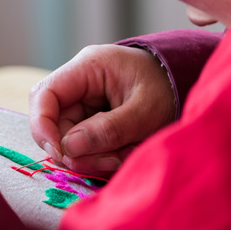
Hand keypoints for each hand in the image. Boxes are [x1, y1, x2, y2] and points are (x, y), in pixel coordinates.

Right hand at [29, 44, 175, 175]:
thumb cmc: (168, 88)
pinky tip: (125, 151)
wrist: (187, 82)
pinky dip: (102, 153)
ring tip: (125, 155)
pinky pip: (85, 142)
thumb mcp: (145, 111)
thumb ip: (108, 129)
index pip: (44, 95)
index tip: (60, 155)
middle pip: (55, 122)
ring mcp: (85, 99)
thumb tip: (68, 149)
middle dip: (77, 150)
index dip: (43, 127)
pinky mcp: (92, 116)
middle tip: (109, 162)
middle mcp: (80, 82)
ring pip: (70, 137)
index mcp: (88, 67)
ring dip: (93, 155)